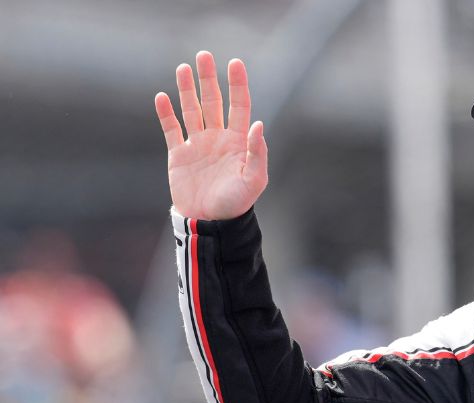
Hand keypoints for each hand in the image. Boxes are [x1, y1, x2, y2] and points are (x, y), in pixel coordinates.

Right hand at [155, 51, 267, 219]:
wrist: (210, 223)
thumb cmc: (236, 203)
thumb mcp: (254, 180)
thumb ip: (257, 153)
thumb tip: (258, 124)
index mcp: (238, 141)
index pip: (239, 105)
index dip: (237, 84)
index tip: (234, 63)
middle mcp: (218, 138)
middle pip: (213, 101)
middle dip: (209, 79)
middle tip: (204, 55)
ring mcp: (197, 145)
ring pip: (192, 110)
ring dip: (187, 90)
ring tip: (183, 68)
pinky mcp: (178, 155)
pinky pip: (171, 130)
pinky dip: (166, 114)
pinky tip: (162, 96)